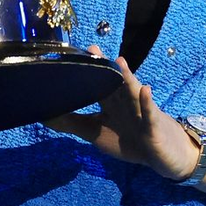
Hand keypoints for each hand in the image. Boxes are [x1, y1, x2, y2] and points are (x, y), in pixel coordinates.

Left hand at [47, 52, 201, 181]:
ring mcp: (140, 111)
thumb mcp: (96, 134)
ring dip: (126, 78)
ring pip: (132, 93)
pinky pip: (150, 112)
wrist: (162, 155)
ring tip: (119, 62)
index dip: (85, 72)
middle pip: (113, 82)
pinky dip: (147, 102)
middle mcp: (124, 102)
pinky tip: (145, 90)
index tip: (71, 55)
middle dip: (104, 67)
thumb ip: (72, 124)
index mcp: (110, 103)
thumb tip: (42, 115)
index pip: (96, 84)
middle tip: (92, 49)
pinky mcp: (153, 125)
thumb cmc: (129, 141)